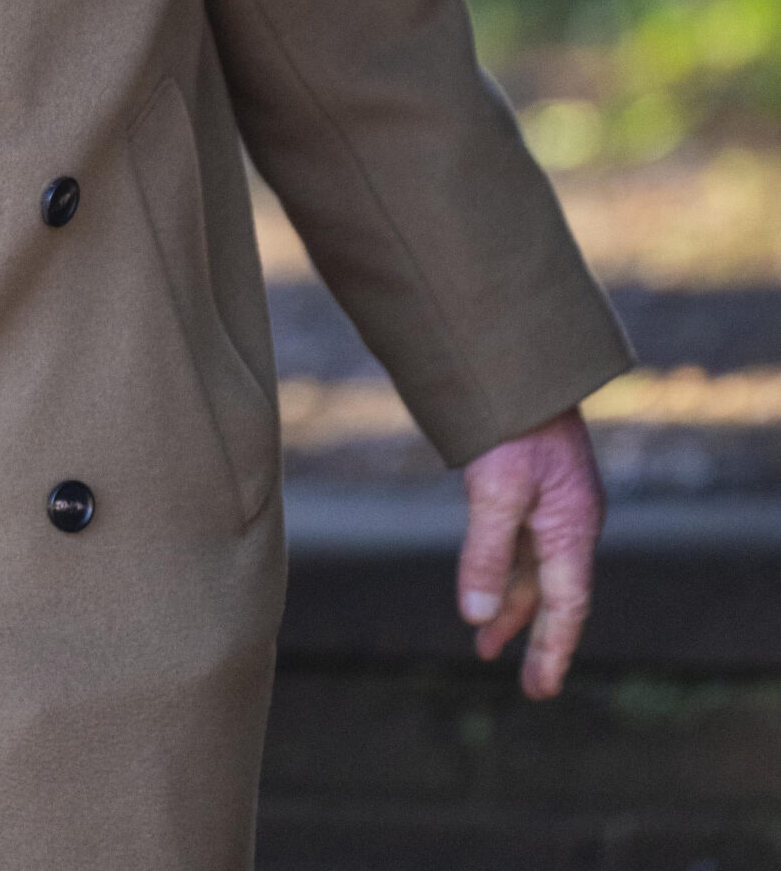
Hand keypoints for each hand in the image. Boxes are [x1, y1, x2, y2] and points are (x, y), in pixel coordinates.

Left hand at [457, 407, 603, 696]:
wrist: (519, 360)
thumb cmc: (512, 422)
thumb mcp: (496, 489)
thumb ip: (486, 552)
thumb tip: (476, 616)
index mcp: (572, 527)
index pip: (566, 605)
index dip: (552, 650)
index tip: (540, 689)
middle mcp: (570, 519)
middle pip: (552, 592)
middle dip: (530, 634)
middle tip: (516, 677)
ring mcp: (554, 501)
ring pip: (533, 567)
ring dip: (510, 602)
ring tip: (486, 641)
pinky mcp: (535, 482)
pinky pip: (523, 539)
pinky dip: (504, 567)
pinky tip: (488, 579)